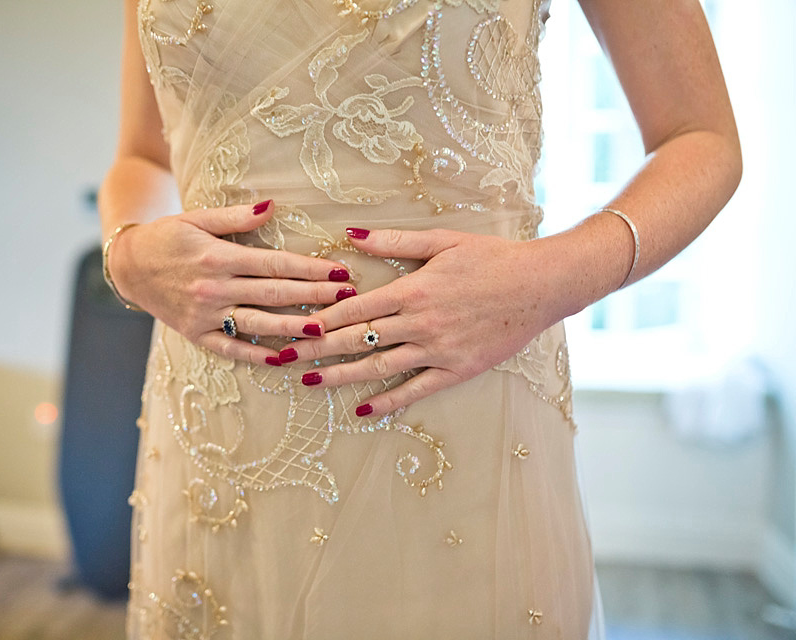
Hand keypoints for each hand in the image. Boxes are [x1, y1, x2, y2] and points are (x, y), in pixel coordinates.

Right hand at [107, 200, 352, 364]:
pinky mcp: (196, 334)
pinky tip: (284, 358)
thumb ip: (235, 217)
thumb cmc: (168, 237)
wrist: (128, 265)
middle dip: (314, 296)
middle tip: (348, 299)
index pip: (274, 264)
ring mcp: (204, 315)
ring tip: (325, 329)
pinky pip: (230, 348)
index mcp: (218, 256)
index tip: (339, 271)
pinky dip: (256, 355)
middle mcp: (213, 287)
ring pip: (257, 323)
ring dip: (293, 327)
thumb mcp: (197, 218)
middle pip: (274, 294)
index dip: (309, 269)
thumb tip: (273, 206)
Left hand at [286, 227, 563, 415]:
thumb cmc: (492, 257)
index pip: (354, 307)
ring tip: (311, 382)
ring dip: (341, 376)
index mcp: (412, 289)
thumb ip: (394, 241)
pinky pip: (416, 389)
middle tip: (284, 358)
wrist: (541, 284)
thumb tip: (350, 235)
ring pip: (379, 366)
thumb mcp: (443, 240)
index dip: (320, 319)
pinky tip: (364, 409)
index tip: (293, 326)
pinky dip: (388, 400)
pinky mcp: (457, 369)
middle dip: (317, 349)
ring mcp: (437, 349)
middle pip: (357, 339)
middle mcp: (419, 322)